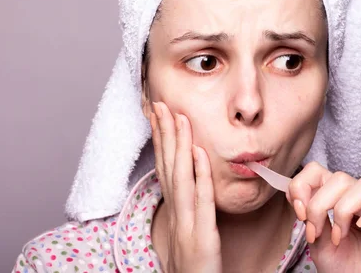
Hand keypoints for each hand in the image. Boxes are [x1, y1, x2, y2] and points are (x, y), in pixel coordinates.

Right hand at [151, 102, 221, 272]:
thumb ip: (187, 209)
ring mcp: (186, 225)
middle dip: (165, 133)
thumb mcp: (186, 234)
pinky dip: (200, 176)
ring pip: (181, 178)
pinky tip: (200, 153)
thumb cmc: (192, 269)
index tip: (158, 114)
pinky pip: (202, 202)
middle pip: (168, 167)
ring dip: (179, 145)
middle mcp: (176, 214)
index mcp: (173, 212)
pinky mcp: (202, 238)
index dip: (160, 140)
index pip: (164, 168)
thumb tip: (189, 183)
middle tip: (161, 104)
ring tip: (179, 118)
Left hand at [288, 162, 360, 272]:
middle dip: (320, 205)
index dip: (303, 186)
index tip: (300, 212)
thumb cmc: (346, 267)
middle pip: (339, 178)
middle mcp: (357, 197)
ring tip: (341, 236)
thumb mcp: (319, 244)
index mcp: (335, 197)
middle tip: (318, 233)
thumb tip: (302, 199)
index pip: (317, 171)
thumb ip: (312, 219)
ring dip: (346, 209)